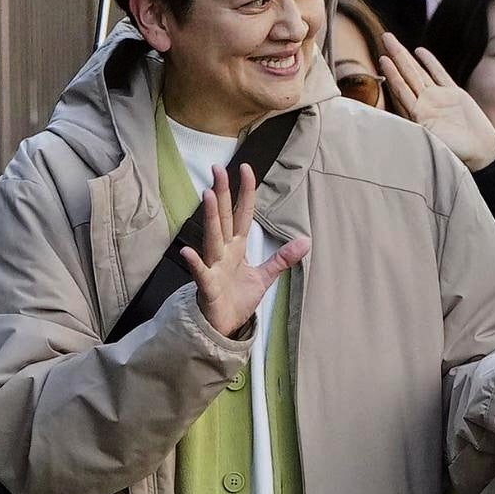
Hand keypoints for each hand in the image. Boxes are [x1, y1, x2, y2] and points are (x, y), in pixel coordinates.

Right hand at [187, 162, 306, 337]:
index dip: (245, 192)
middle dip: (222, 194)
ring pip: (212, 238)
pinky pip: (200, 273)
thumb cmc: (238, 298)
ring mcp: (214, 267)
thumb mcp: (264, 277)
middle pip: (224, 218)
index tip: (245, 169)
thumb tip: (305, 241)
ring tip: (208, 195)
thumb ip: (282, 258)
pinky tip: (188, 251)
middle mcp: (224, 252)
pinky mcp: (208, 286)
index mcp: (237, 247)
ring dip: (210, 218)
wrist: (223, 324)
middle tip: (218, 169)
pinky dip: (195, 262)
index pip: (242, 214)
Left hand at [374, 25, 494, 169]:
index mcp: (418, 115)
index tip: (383, 59)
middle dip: (396, 56)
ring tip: (393, 41)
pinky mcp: (455, 95)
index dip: (392, 73)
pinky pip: (440, 74)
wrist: (481, 152)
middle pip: (407, 74)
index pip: (401, 89)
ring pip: (419, 72)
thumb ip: (417, 129)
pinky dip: (430, 63)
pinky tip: (420, 52)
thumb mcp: (433, 141)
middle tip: (385, 37)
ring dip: (406, 57)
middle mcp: (425, 103)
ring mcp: (439, 98)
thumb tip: (399, 124)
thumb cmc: (457, 152)